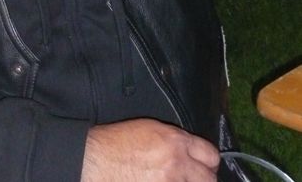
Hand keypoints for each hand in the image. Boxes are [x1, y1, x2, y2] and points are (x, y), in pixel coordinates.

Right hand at [81, 118, 219, 180]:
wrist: (96, 160)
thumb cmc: (116, 143)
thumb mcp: (149, 129)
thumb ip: (175, 140)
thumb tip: (190, 152)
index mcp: (175, 141)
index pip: (210, 154)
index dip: (209, 161)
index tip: (206, 166)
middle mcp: (177, 164)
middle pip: (209, 179)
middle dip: (204, 179)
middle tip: (196, 179)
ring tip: (177, 181)